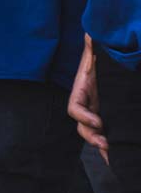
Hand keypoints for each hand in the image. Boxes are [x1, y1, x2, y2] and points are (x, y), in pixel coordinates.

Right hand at [69, 36, 106, 160]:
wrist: (114, 59)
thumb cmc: (104, 56)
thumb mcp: (98, 51)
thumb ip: (94, 45)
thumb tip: (91, 34)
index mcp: (82, 90)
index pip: (75, 107)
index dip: (83, 116)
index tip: (99, 121)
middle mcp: (89, 104)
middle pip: (82, 126)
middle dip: (92, 136)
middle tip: (105, 143)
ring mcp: (100, 112)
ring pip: (94, 134)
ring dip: (101, 145)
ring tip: (112, 153)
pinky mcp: (111, 117)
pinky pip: (107, 135)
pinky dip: (110, 149)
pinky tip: (117, 158)